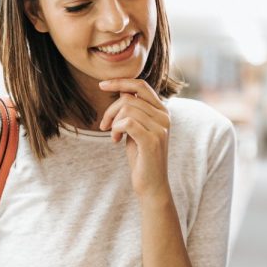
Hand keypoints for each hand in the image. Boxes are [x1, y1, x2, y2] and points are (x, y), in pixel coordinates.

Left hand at [97, 79, 170, 199]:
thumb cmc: (141, 157)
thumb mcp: (136, 128)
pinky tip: (116, 141)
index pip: (141, 85)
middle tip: (104, 126)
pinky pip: (127, 122)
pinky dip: (116, 129)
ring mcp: (160, 128)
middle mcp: (164, 116)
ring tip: (113, 137)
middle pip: (129, 98)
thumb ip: (133, 110)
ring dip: (112, 122)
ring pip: (126, 109)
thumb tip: (122, 89)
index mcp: (162, 111)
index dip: (120, 81)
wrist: (151, 184)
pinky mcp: (152, 140)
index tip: (101, 85)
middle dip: (110, 110)